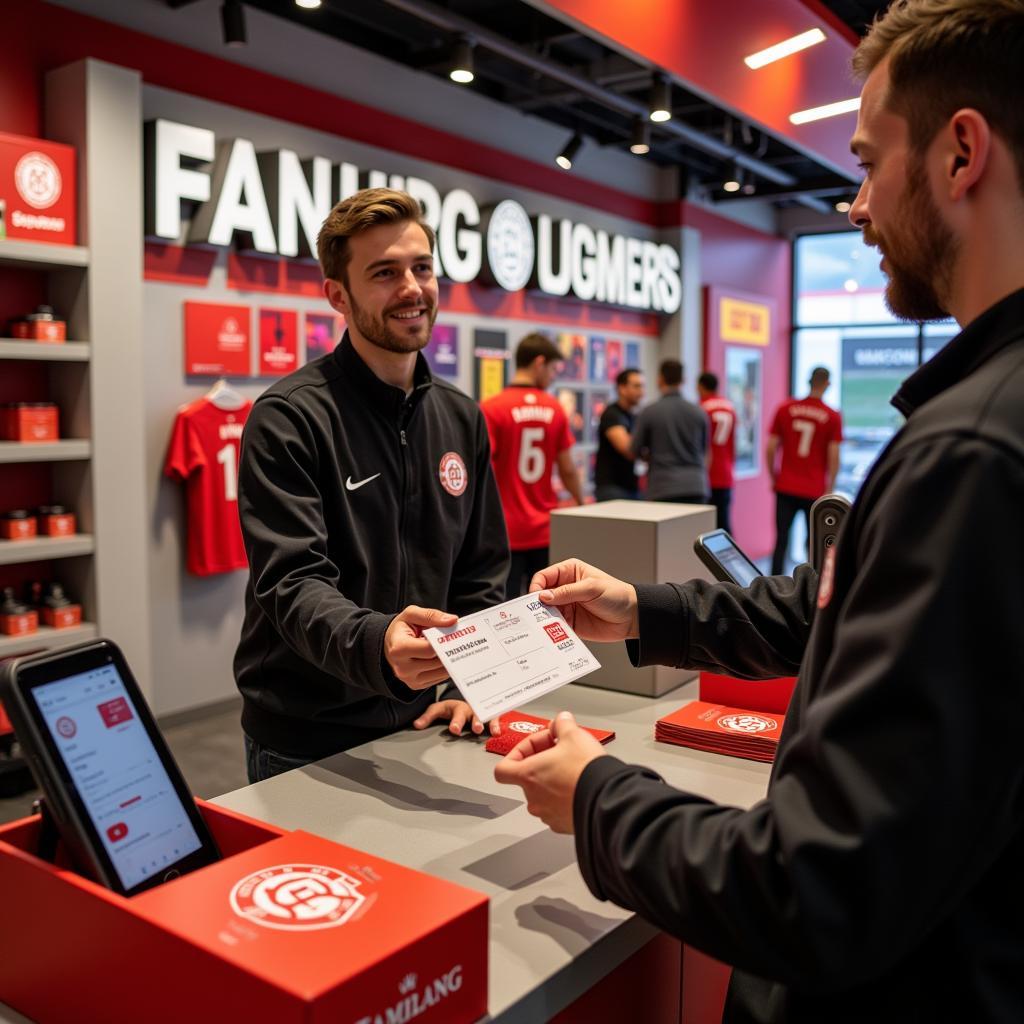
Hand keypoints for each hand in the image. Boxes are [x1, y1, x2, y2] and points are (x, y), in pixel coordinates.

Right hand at [384, 605, 456, 689]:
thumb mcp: (411, 614)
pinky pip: (439, 678)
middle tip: (454, 640)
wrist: (390, 643)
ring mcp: (409, 679)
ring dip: (448, 659)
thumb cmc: (400, 629)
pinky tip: (440, 657)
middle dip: (448, 650)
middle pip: (437, 662)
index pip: (429, 649)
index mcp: (399, 649)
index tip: (450, 633)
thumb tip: (452, 620)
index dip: (442, 641)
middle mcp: (402, 668)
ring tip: (445, 648)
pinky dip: (443, 667)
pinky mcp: (416, 685)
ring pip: (441, 672)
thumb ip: (431, 615)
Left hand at [412, 699, 498, 736]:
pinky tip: (499, 732)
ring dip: (489, 723)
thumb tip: (416, 724)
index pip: (455, 713)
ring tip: (492, 731)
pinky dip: (498, 725)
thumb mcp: (438, 709)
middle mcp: (470, 708)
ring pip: (486, 716)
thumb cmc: (452, 707)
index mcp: (456, 707)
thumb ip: (428, 717)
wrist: (465, 697)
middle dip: (475, 721)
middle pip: (473, 714)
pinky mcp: (490, 715)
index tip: (454, 729)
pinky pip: (495, 718)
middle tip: (476, 728)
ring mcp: (481, 711)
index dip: (455, 722)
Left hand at [493, 711, 605, 832]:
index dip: (515, 755)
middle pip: (527, 778)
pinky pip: (557, 808)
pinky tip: (579, 785)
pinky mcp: (562, 824)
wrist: (606, 798)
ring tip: (572, 767)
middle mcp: (533, 798)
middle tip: (559, 751)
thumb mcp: (573, 735)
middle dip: (541, 762)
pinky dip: (564, 797)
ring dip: (552, 780)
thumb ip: (562, 724)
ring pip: (542, 793)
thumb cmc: (586, 771)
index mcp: (528, 775)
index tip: (530, 748)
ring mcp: (547, 813)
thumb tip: (562, 721)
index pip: (502, 769)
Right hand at [529, 559, 638, 642]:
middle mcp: (565, 588)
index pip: (544, 577)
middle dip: (537, 604)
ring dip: (543, 618)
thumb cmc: (617, 595)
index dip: (537, 587)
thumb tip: (544, 596)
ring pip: (546, 612)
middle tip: (536, 613)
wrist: (632, 617)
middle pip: (542, 595)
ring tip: (545, 623)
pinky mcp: (570, 623)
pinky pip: (554, 626)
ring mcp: (567, 606)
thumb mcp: (591, 588)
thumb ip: (566, 592)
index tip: (537, 598)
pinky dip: (551, 629)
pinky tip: (553, 631)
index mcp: (569, 572)